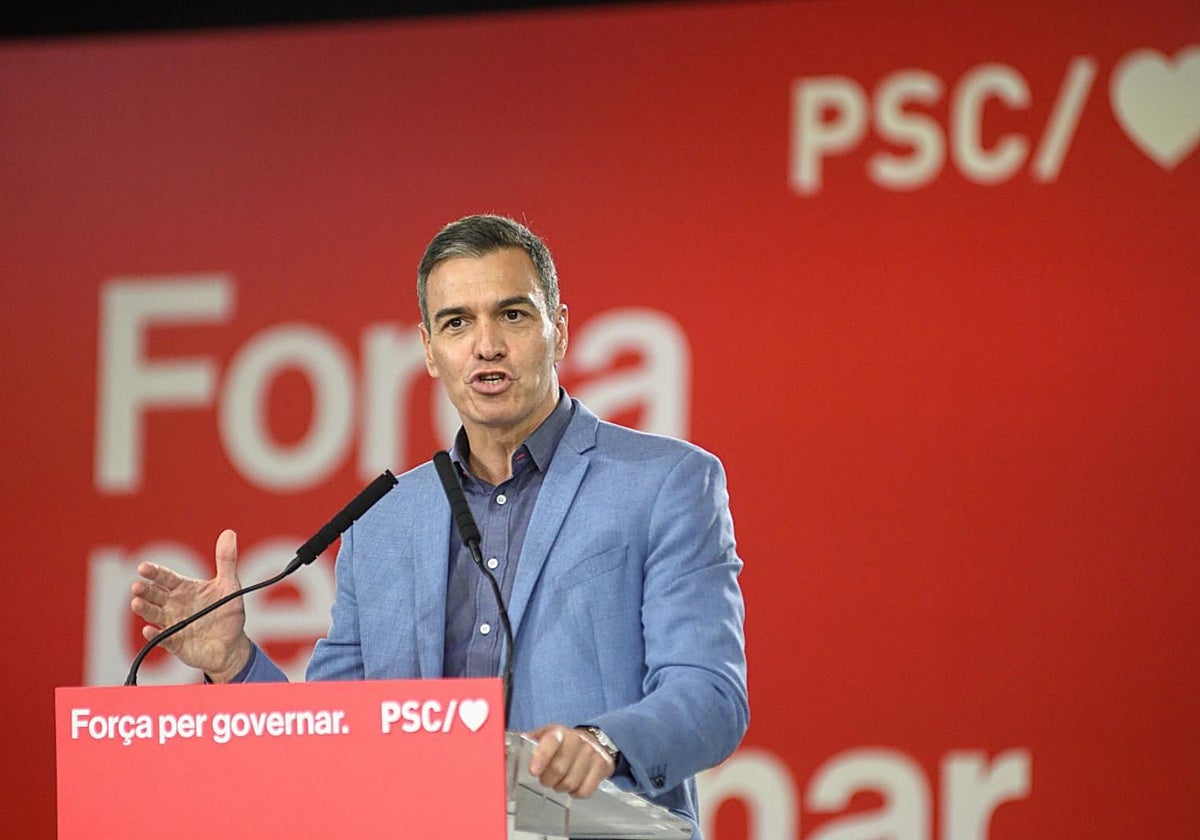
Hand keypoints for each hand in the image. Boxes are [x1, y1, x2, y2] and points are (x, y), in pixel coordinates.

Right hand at [129, 529, 251, 682]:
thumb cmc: (227, 613)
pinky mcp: (176, 643)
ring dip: (144, 609)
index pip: (165, 578)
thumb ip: (226, 560)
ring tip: (136, 603)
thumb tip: (229, 533)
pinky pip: (163, 639)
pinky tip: (149, 630)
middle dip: (144, 590)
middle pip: (155, 595)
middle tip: (137, 586)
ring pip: (153, 615)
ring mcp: (173, 624)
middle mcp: (173, 606)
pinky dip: (155, 635)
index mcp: (184, 589)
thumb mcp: (229, 585)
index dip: (154, 572)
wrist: (232, 645)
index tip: (143, 567)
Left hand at [526, 723, 614, 797]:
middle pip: (559, 768)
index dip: (542, 757)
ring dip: (561, 787)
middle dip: (548, 780)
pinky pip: (585, 790)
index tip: (534, 771)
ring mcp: (592, 753)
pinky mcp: (602, 766)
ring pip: (571, 782)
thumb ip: (526, 742)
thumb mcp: (545, 736)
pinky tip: (573, 785)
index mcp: (559, 732)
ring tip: (559, 781)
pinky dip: (576, 793)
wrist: (597, 740)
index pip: (551, 742)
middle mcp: (577, 740)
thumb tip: (502, 749)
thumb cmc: (563, 742)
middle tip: (546, 779)